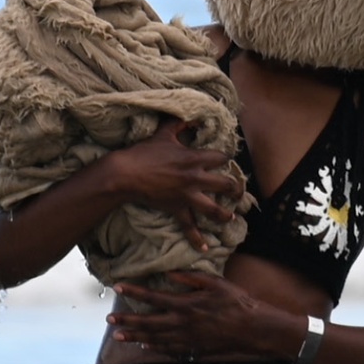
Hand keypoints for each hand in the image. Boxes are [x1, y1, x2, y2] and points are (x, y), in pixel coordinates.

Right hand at [106, 126, 242, 251]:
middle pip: (225, 185)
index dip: (226, 158)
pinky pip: (189, 226)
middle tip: (238, 192)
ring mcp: (187, 196)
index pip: (221, 158)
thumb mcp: (163, 133)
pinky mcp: (176, 209)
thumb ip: (179, 123)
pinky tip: (205, 247)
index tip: (227, 160)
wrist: (125, 174)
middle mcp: (195, 178)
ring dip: (225, 214)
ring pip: (214, 209)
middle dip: (235, 189)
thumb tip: (191, 116)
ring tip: (231, 217)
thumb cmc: (144, 152)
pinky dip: (197, 238)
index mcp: (194, 158)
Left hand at [108, 270, 294, 359]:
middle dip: (127, 320)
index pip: (152, 297)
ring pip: (154, 339)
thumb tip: (170, 273)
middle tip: (109, 319)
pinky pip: (169, 350)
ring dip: (135, 337)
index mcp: (185, 304)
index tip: (117, 286)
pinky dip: (155, 348)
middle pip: (148, 322)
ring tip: (119, 335)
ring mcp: (187, 339)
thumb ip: (191, 278)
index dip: (134, 291)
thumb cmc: (237, 302)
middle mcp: (182, 323)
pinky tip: (145, 346)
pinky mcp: (194, 350)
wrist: (253, 329)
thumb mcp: (216, 283)